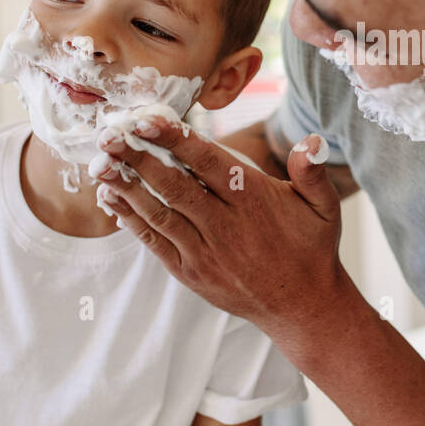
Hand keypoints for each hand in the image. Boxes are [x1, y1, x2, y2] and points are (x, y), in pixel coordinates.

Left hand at [92, 119, 345, 344]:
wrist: (303, 306)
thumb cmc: (312, 248)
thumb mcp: (324, 208)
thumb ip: (312, 172)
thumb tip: (312, 140)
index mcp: (253, 201)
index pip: (206, 162)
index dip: (174, 139)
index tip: (146, 119)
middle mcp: (225, 225)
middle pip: (173, 185)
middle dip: (138, 158)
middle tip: (108, 134)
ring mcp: (205, 252)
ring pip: (158, 214)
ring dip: (126, 188)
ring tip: (100, 163)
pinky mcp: (192, 273)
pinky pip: (156, 244)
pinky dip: (132, 221)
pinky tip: (112, 200)